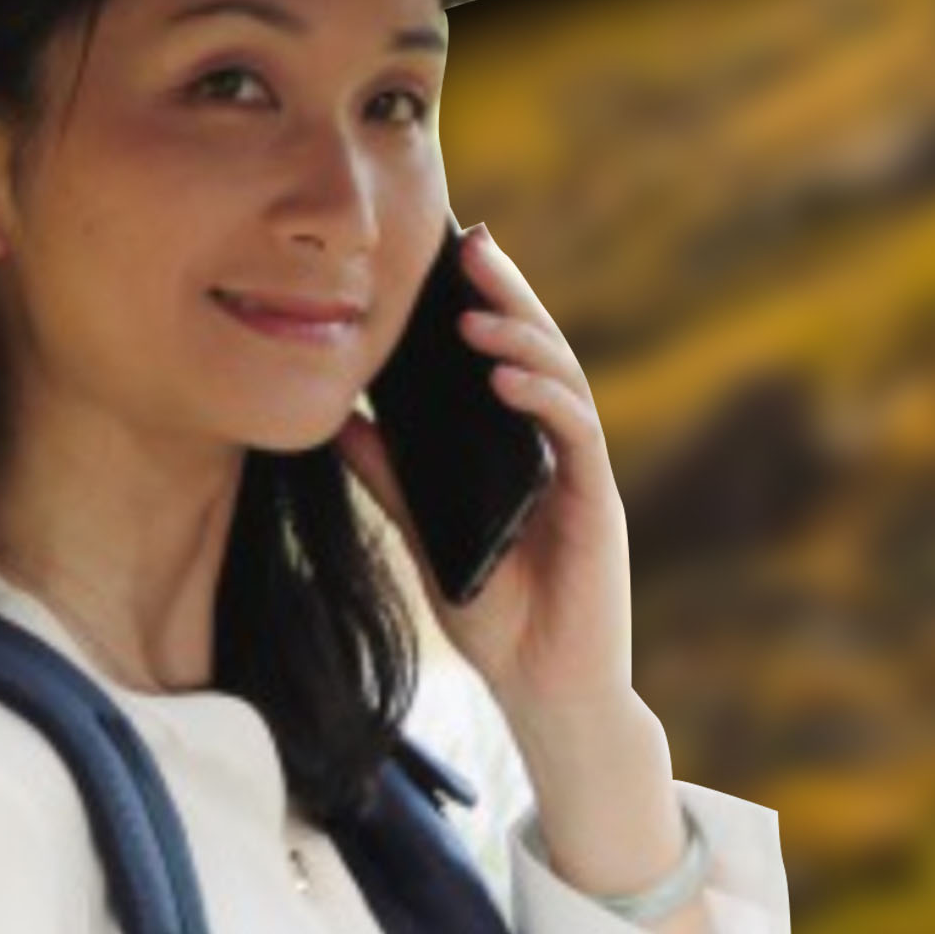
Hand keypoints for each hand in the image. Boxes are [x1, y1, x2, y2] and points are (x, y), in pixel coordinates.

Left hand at [333, 221, 639, 733]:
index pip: (504, 358)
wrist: (542, 688)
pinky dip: (542, 398)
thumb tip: (337, 418)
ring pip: (560, 379)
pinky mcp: (597, 502)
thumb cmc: (493, 614)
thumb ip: (390, 476)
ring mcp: (580, 472)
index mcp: (517, 447)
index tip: (446, 254)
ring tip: (472, 311)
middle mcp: (554, 447)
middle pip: (537, 350)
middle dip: (506, 294)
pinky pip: (576, 433)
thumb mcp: (423, 533)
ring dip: (520, 338)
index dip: (483, 303)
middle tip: (470, 245)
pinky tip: (506, 378)